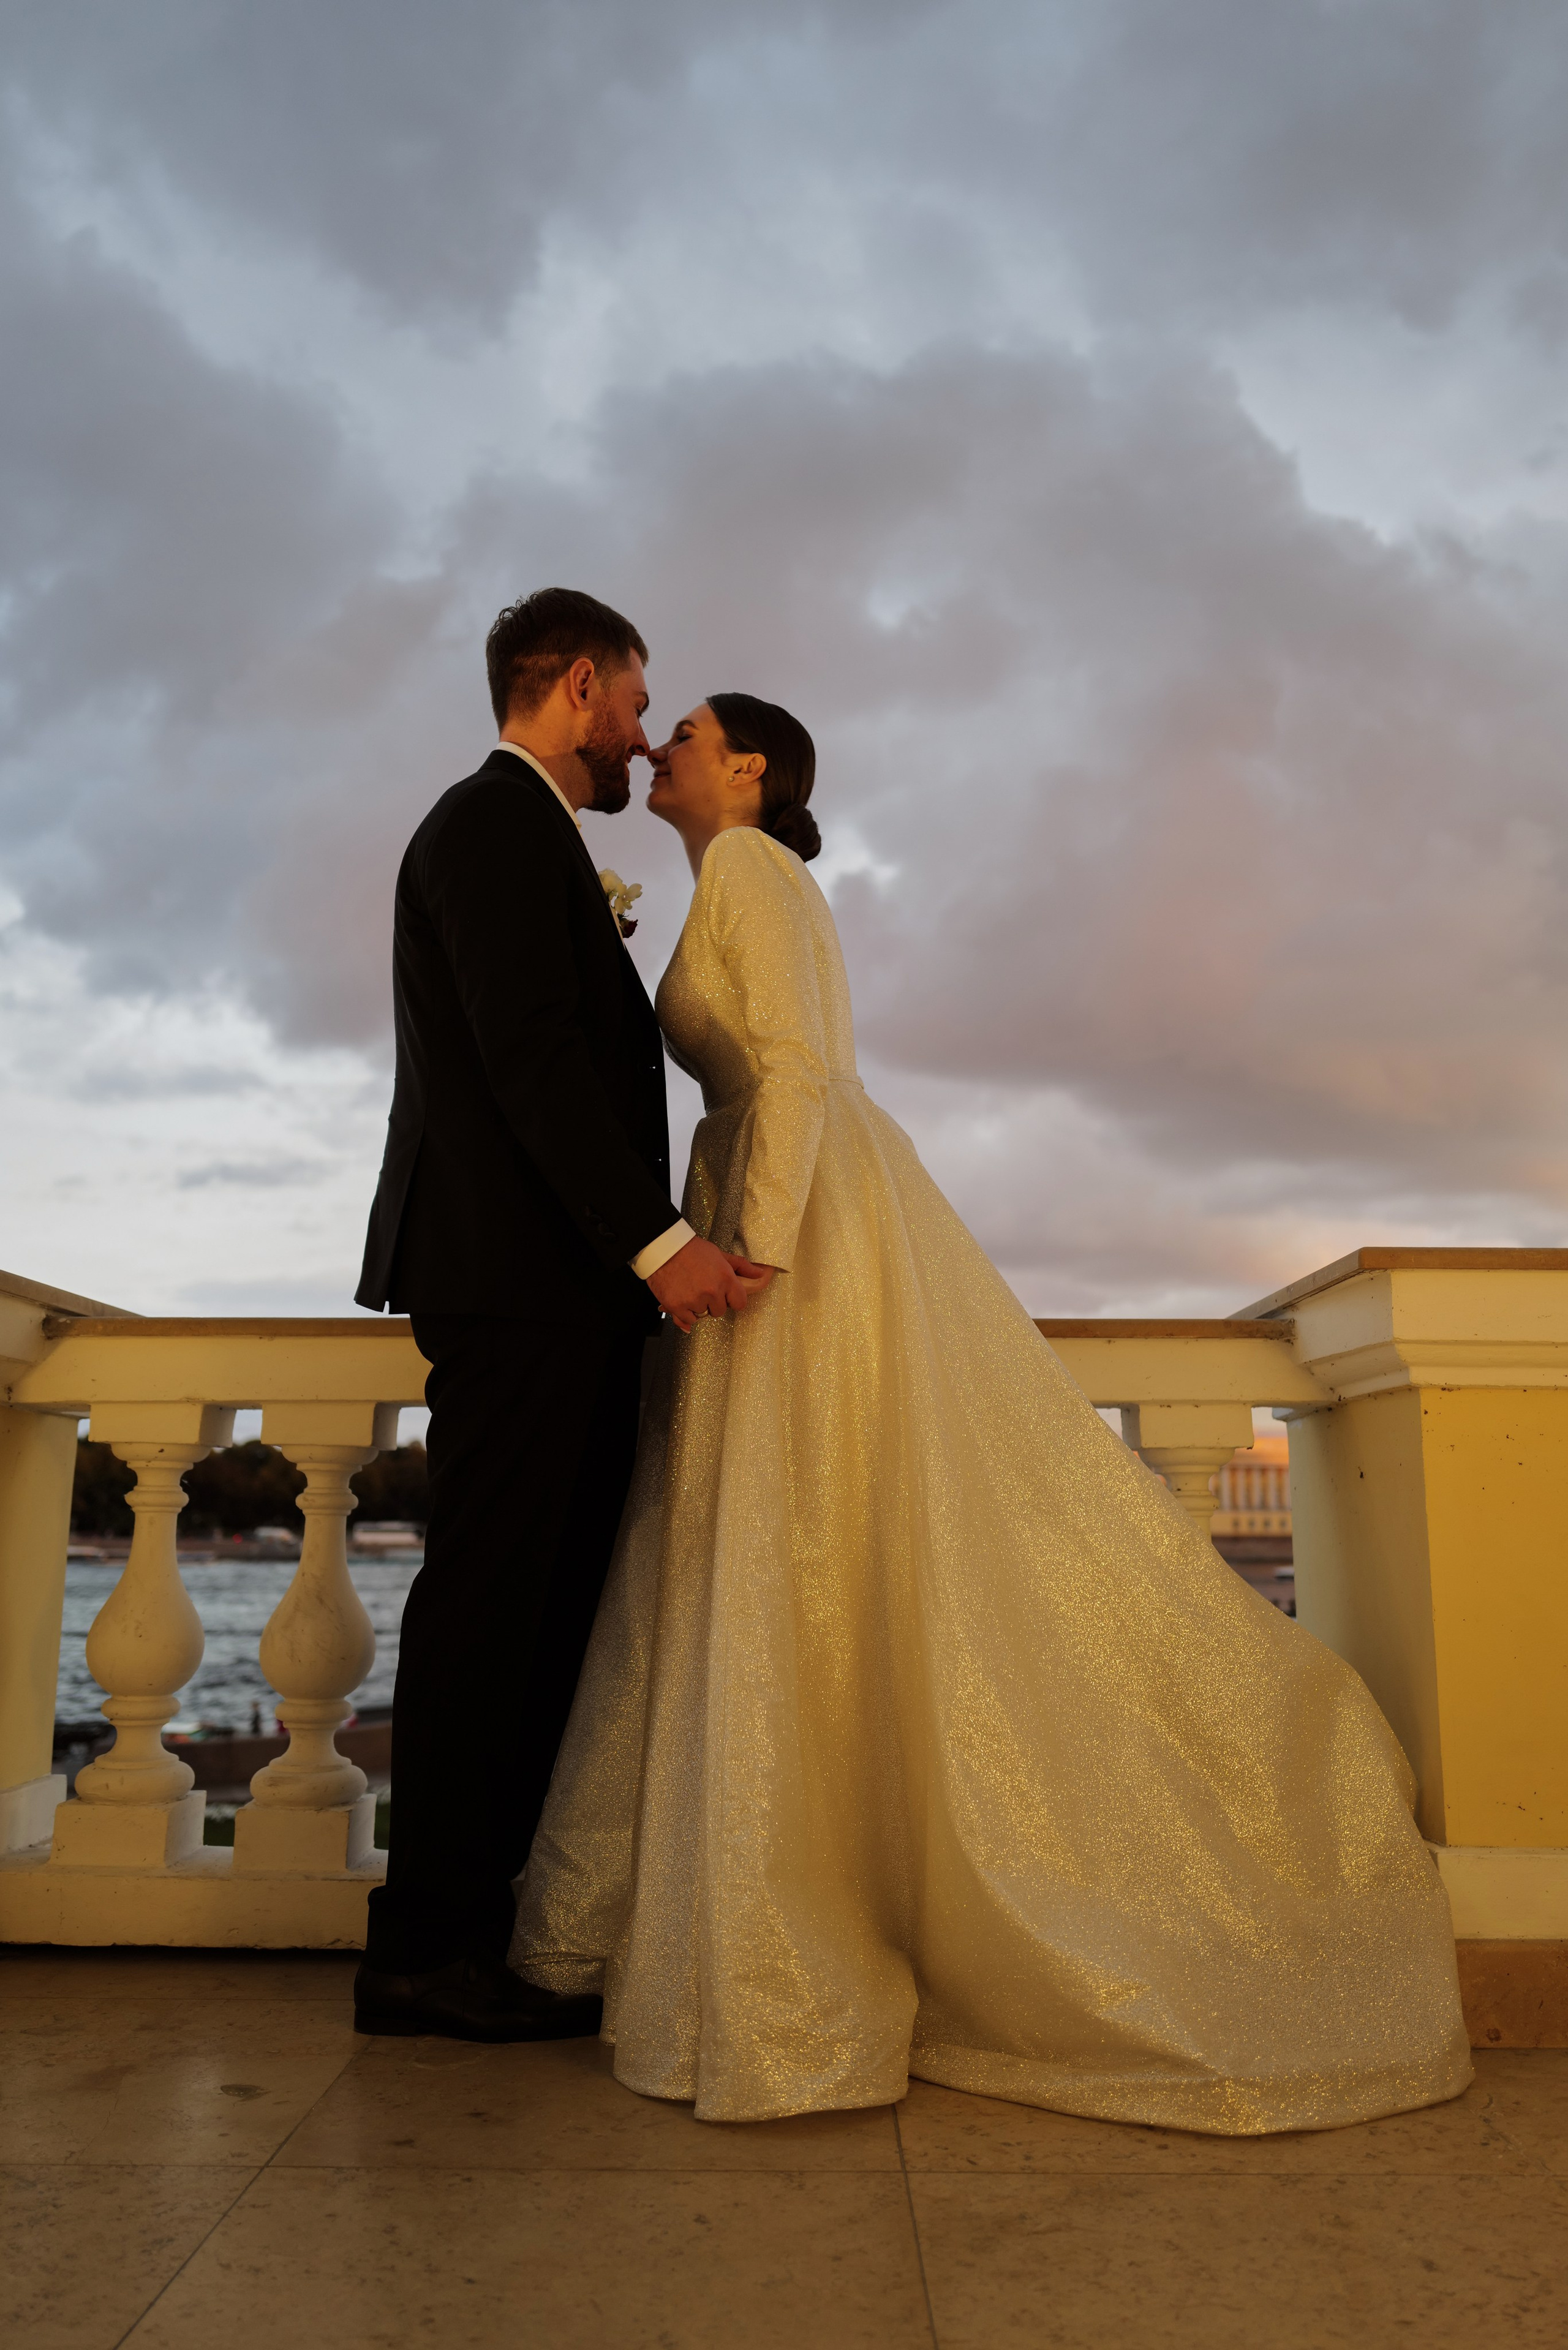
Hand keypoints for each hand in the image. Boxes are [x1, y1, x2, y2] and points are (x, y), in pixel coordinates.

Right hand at [647, 1235, 765, 1332]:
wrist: (664, 1247)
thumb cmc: (691, 1249)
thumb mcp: (720, 1254)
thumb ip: (741, 1266)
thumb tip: (760, 1273)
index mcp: (725, 1278)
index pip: (740, 1303)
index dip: (732, 1299)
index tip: (724, 1294)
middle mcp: (712, 1291)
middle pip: (720, 1311)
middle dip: (712, 1302)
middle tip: (701, 1287)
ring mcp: (694, 1300)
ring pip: (703, 1315)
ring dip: (697, 1307)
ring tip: (689, 1289)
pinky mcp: (677, 1306)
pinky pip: (688, 1320)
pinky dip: (685, 1313)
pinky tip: (681, 1297)